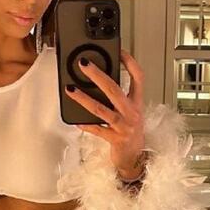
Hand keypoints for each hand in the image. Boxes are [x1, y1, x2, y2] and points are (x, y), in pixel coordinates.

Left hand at [65, 48, 145, 177]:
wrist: (136, 157)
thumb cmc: (131, 132)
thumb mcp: (131, 111)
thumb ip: (120, 97)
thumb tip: (100, 79)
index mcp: (137, 103)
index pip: (138, 78)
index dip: (130, 63)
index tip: (120, 51)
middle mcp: (132, 113)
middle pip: (114, 90)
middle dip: (98, 75)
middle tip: (84, 64)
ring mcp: (123, 127)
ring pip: (102, 110)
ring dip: (84, 99)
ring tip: (71, 89)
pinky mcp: (115, 140)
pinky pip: (97, 130)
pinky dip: (86, 124)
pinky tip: (75, 120)